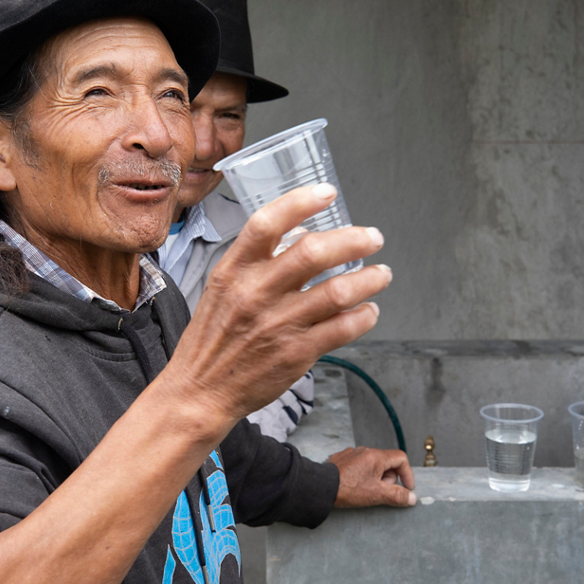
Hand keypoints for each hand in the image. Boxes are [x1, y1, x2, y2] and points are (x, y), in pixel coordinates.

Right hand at [166, 184, 390, 428]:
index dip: (300, 202)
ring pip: (337, 291)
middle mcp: (256, 293)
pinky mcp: (296, 354)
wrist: (201, 390)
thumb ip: (259, 260)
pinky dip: (364, 316)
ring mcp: (278, 324)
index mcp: (235, 270)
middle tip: (373, 237)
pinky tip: (369, 311)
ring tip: (382, 274)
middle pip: (313, 252)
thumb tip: (303, 232)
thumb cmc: (214, 337)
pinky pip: (342, 328)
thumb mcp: (224, 287)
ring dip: (369, 279)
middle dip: (353, 240)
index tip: (328, 193)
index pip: (267, 223)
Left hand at [329, 446, 415, 507]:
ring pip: (372, 464)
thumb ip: (396, 495)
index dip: (407, 474)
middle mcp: (364, 451)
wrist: (320, 487)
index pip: (401, 459)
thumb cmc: (347, 489)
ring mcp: (352, 454)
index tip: (406, 488)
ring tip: (366, 491)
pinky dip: (362, 475)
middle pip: (387, 462)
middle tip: (381, 492)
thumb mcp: (376, 494)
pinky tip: (354, 486)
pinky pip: (359, 465)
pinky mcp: (341, 459)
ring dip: (376, 478)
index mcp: (376, 456)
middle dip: (389, 479)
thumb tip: (411, 498)